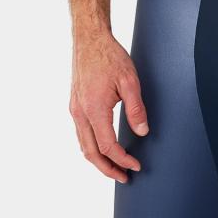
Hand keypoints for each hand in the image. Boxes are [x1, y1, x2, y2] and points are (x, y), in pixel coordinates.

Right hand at [68, 30, 148, 182]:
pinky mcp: (75, 104)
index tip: (136, 166)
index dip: (123, 160)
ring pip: (84, 145)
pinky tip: (103, 148)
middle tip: (124, 178)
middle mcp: (80, 113)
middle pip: (91, 153)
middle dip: (108, 169)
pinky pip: (81, 134)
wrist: (89, 39)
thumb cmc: (109, 56)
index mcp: (94, 109)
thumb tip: (142, 132)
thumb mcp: (130, 81)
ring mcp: (75, 109)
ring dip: (99, 160)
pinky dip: (92, 147)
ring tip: (114, 168)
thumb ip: (136, 109)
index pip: (108, 146)